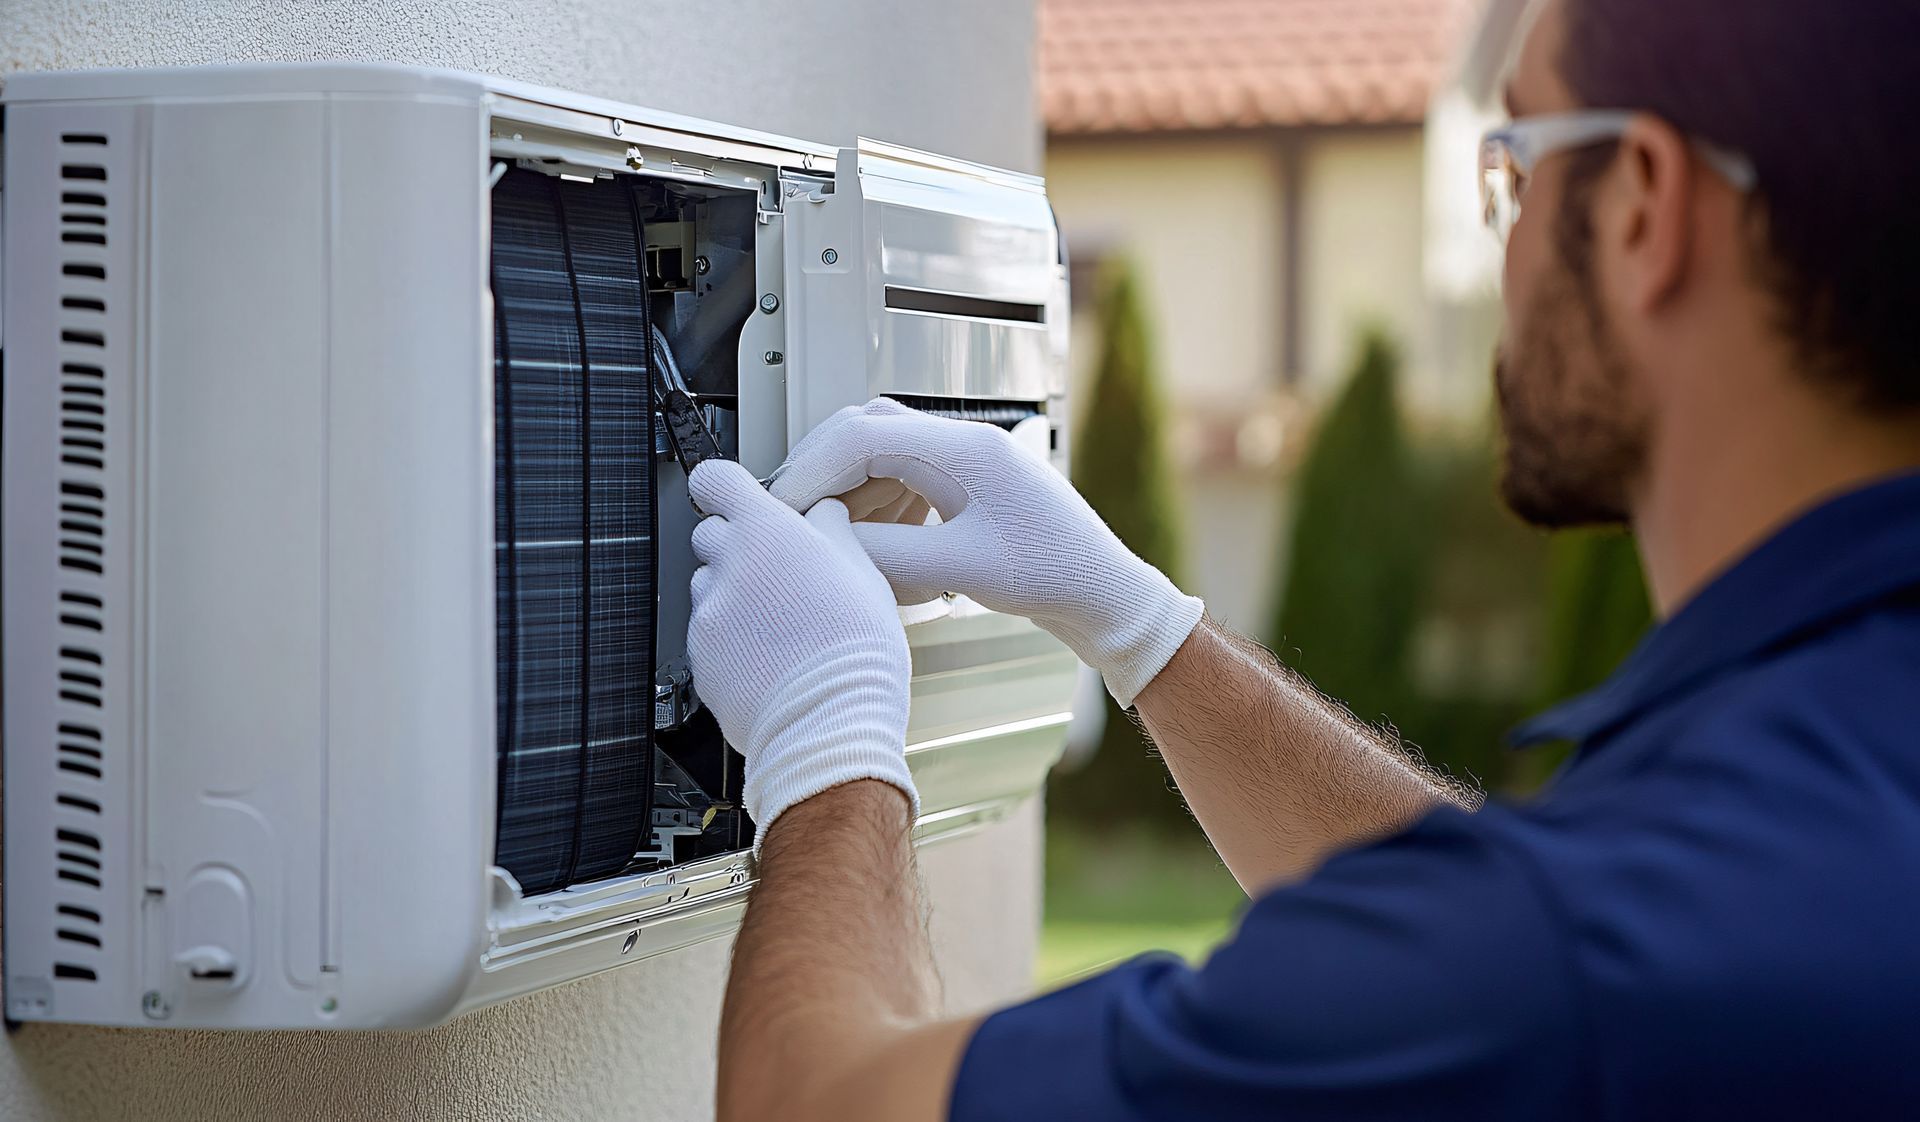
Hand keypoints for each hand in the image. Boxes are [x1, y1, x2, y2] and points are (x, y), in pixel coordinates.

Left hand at [685, 460, 915, 849]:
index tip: (738, 497)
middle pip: (710, 534)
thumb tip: (823, 512)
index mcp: (766, 533)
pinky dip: (730, 639)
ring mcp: (708, 615)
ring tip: (780, 623)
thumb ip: (832, 528)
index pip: (715, 478)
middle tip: (779, 573)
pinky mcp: (700, 658)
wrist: (831, 721)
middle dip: (738, 547)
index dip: (726, 486)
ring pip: (709, 587)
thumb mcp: (864, 569)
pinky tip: (770, 655)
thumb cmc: (854, 649)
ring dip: (734, 594)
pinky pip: (708, 635)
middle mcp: (727, 567)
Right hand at [768, 398, 1203, 707]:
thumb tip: (827, 540)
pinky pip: (903, 474)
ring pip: (880, 450)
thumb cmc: (1055, 576)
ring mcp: (965, 459)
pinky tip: (866, 535)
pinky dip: (873, 499)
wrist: (1105, 593)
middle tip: (788, 513)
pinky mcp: (967, 483)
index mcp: (964, 448)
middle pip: (864, 430)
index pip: (860, 436)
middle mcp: (963, 442)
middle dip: (819, 469)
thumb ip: (886, 552)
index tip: (783, 507)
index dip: (810, 471)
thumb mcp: (959, 570)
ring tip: (822, 528)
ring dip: (844, 485)